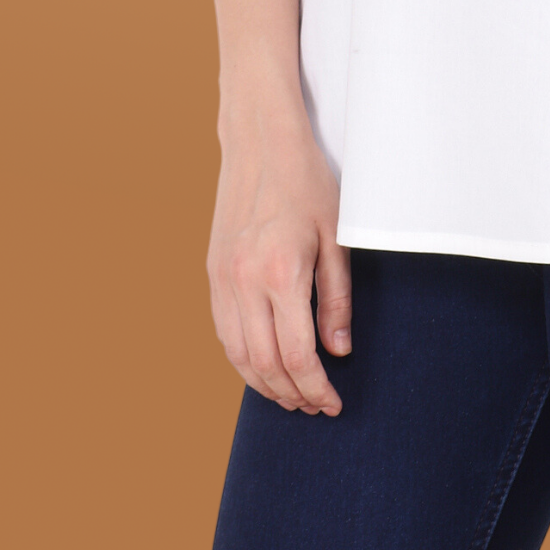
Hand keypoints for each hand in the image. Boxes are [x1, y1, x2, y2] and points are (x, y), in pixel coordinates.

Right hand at [206, 99, 350, 415]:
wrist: (261, 143)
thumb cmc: (308, 184)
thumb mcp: (336, 237)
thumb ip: (336, 299)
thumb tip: (337, 351)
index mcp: (281, 272)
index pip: (297, 355)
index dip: (316, 387)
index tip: (333, 403)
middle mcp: (244, 281)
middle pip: (264, 364)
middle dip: (291, 394)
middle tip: (315, 407)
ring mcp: (222, 278)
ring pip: (237, 354)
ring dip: (263, 384)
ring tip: (291, 396)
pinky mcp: (212, 272)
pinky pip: (223, 331)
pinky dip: (242, 359)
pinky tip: (263, 366)